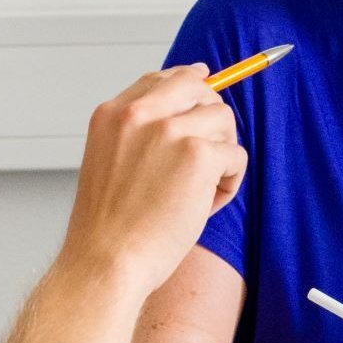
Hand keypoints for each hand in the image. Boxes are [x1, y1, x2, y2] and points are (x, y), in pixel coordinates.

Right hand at [62, 66, 247, 292]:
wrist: (106, 262)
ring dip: (222, 155)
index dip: (189, 83)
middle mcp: (139, 114)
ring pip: (223, 119)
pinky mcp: (198, 155)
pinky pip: (236, 155)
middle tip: (206, 160)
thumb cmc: (110, 227)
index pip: (161, 79)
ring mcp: (169, 131)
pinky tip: (206, 206)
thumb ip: (140, 133)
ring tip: (201, 191)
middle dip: (212, 120)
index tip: (204, 90)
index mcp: (112, 114)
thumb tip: (188, 109)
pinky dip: (229, 183)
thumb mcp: (111, 163)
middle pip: (199, 88)